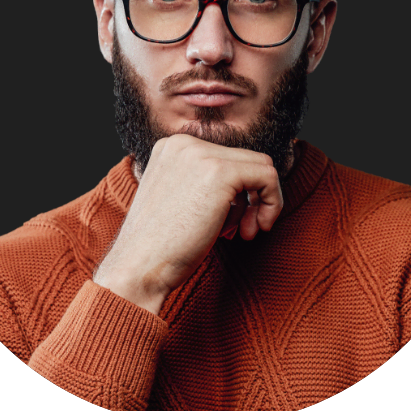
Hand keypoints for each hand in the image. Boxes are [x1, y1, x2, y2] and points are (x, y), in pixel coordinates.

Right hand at [93, 134, 282, 311]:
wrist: (138, 267)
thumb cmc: (160, 245)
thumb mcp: (180, 199)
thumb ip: (204, 182)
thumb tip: (249, 184)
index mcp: (172, 146)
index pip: (227, 157)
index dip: (239, 192)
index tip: (232, 222)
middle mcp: (185, 142)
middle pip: (246, 160)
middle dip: (252, 198)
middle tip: (244, 230)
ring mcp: (201, 154)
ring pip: (261, 166)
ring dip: (260, 204)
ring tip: (243, 232)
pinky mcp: (220, 172)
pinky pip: (267, 177)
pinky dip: (272, 203)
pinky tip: (257, 228)